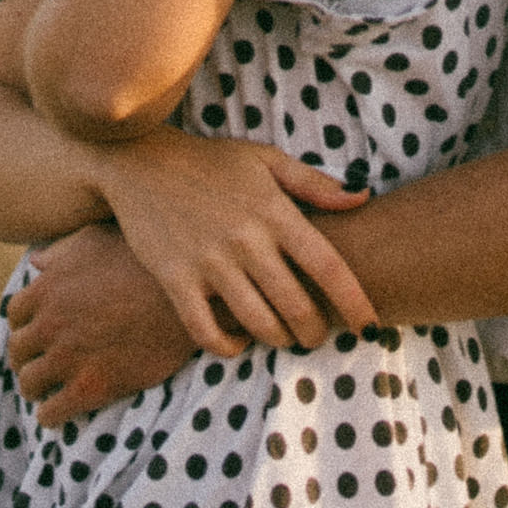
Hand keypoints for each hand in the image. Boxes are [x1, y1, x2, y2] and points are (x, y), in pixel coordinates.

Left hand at [6, 223, 208, 426]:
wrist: (192, 300)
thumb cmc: (149, 264)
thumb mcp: (100, 242)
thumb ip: (63, 252)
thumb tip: (36, 259)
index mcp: (48, 288)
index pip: (14, 314)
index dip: (26, 325)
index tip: (38, 332)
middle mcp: (50, 324)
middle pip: (18, 350)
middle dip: (27, 358)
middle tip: (42, 364)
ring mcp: (68, 357)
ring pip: (29, 383)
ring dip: (36, 388)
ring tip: (47, 392)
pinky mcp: (91, 387)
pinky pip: (51, 413)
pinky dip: (51, 415)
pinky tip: (59, 413)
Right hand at [91, 128, 375, 353]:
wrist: (138, 161)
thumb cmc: (211, 162)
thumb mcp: (266, 160)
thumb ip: (315, 184)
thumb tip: (362, 197)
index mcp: (274, 211)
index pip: (328, 266)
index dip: (354, 301)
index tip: (369, 324)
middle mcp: (245, 239)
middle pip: (297, 305)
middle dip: (317, 332)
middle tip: (319, 336)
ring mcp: (208, 261)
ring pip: (258, 322)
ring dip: (279, 340)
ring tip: (285, 338)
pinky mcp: (175, 278)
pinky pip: (206, 330)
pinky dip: (228, 346)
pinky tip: (239, 342)